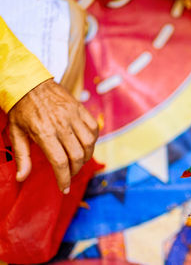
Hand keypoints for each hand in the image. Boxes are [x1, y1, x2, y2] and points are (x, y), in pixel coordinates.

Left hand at [8, 79, 98, 193]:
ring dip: (86, 156)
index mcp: (44, 132)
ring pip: (89, 143)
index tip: (65, 188)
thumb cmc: (21, 108)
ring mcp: (73, 116)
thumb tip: (22, 178)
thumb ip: (22, 156)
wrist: (30, 82)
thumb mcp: (15, 132)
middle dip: (75, 170)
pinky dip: (93, 140)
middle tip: (69, 174)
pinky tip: (85, 144)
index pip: (61, 162)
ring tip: (78, 160)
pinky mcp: (80, 109)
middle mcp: (62, 125)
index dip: (65, 178)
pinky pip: (93, 128)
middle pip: (78, 155)